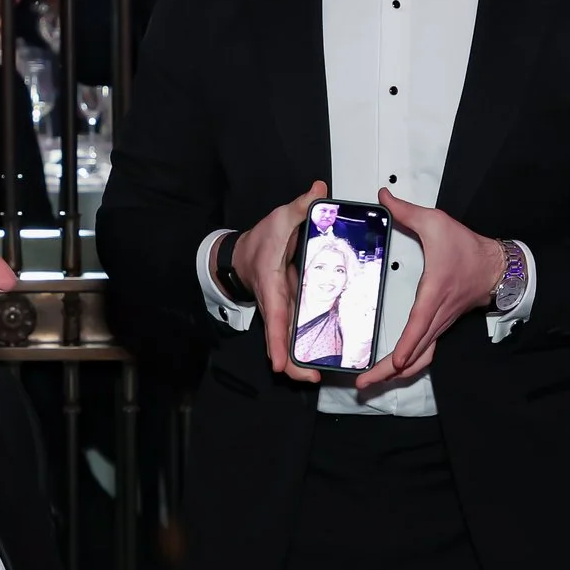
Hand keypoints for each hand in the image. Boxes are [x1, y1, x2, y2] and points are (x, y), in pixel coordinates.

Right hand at [226, 179, 328, 383]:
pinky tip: (324, 359)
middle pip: (278, 342)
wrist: (245, 253)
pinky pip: (295, 336)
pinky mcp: (291, 313)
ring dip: (298, 362)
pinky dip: (305, 349)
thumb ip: (301, 206)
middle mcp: (276, 304)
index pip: (274, 317)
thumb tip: (320, 191)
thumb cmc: (261, 240)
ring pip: (286, 343)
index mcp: (272, 285)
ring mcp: (283, 311)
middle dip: (290, 364)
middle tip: (310, 378)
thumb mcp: (280, 218)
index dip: (276, 342)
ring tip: (319, 377)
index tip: (278, 365)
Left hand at [355, 187, 507, 390]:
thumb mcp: (436, 222)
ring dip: (396, 375)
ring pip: (420, 359)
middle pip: (416, 353)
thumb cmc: (466, 246)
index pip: (420, 324)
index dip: (407, 345)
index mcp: (434, 293)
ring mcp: (440, 326)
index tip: (394, 363)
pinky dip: (408, 367)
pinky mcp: (440, 328)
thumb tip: (382, 196)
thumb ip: (407, 211)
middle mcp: (437, 316)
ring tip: (369, 384)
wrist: (495, 266)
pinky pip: (424, 354)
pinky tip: (390, 374)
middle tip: (362, 385)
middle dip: (388, 373)